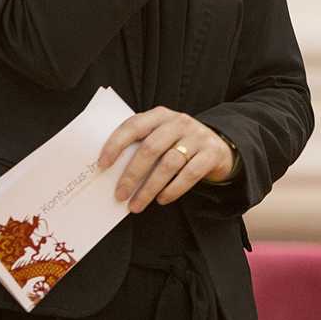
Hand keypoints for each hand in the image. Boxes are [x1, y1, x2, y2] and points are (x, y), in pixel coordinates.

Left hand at [98, 106, 235, 212]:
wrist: (218, 146)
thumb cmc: (178, 144)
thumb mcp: (161, 136)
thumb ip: (141, 145)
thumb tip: (110, 171)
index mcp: (160, 115)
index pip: (134, 125)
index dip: (116, 144)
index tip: (102, 165)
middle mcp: (179, 122)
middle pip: (151, 148)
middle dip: (132, 174)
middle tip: (120, 195)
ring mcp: (197, 136)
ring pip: (169, 164)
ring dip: (150, 188)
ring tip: (137, 205)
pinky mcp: (211, 153)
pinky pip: (189, 174)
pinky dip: (173, 189)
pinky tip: (162, 199)